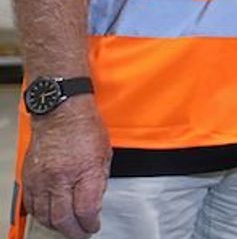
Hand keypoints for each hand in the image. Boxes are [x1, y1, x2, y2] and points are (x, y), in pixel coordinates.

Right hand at [24, 98, 109, 238]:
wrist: (60, 112)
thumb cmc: (85, 128)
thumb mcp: (104, 154)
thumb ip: (99, 181)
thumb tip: (95, 203)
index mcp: (84, 172)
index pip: (86, 210)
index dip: (90, 224)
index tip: (93, 226)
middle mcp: (60, 178)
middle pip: (63, 218)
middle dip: (73, 231)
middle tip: (81, 233)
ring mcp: (41, 179)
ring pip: (44, 215)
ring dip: (56, 225)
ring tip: (66, 227)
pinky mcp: (29, 177)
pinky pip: (32, 204)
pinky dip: (41, 214)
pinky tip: (49, 215)